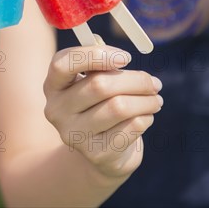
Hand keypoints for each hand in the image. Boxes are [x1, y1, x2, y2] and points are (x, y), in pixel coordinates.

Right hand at [43, 45, 162, 177]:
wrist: (100, 150)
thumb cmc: (99, 105)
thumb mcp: (93, 82)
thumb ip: (101, 66)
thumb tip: (120, 58)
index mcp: (53, 85)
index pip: (63, 64)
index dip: (95, 55)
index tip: (126, 57)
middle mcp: (56, 110)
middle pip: (99, 85)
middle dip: (136, 81)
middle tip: (154, 83)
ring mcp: (73, 133)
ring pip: (119, 107)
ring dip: (146, 100)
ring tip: (156, 99)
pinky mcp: (95, 153)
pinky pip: (130, 127)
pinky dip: (145, 118)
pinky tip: (146, 116)